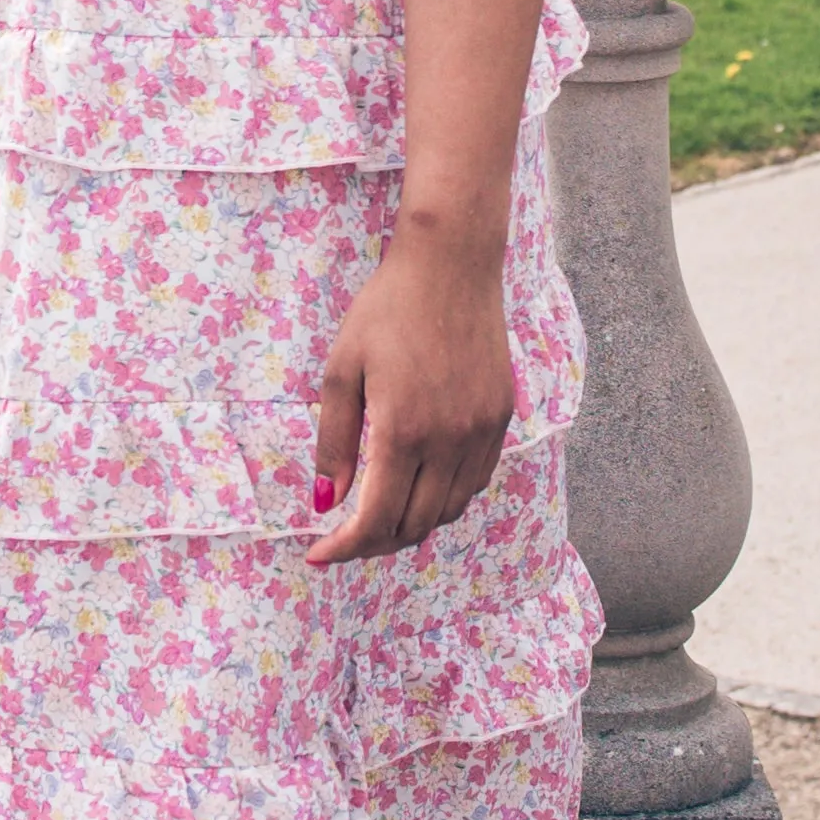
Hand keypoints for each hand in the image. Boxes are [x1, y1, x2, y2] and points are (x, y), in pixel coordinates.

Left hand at [306, 221, 513, 564]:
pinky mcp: (502, 417)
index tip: (318, 556)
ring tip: (381, 517)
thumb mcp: (342, 370)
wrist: (451, 264)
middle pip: (415, 525)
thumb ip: (335, 441)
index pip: (376, 519)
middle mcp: (450, 440)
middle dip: (374, 544)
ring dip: (413, 524)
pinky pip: (476, 481)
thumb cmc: (387, 309)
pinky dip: (446, 498)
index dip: (344, 548)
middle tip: (344, 539)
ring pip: (450, 510)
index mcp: (403, 431)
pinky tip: (421, 485)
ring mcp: (482, 431)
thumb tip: (326, 500)